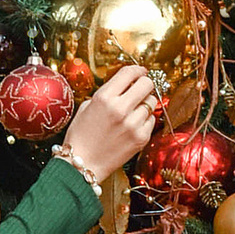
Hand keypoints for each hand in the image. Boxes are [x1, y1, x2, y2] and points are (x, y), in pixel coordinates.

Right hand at [59, 62, 161, 184]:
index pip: (129, 73)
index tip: (141, 71)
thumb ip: (107, 93)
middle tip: (141, 88)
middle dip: (145, 83)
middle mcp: (120, 109)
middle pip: (147, 84)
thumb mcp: (87, 107)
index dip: (138, 69)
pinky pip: (151, 120)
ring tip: (133, 110)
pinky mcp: (141, 138)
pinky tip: (133, 124)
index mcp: (104, 97)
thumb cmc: (82, 135)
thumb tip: (126, 85)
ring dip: (145, 103)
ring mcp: (133, 124)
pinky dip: (145, 119)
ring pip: (152, 102)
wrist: (82, 164)